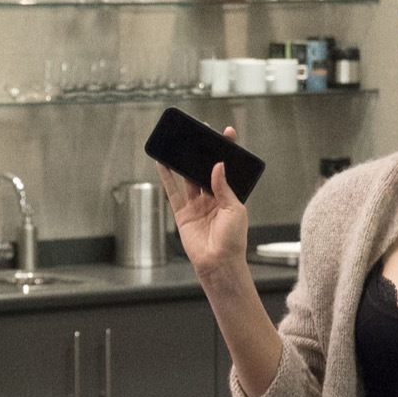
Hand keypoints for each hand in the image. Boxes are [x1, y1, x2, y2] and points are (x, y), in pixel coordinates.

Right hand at [156, 126, 247, 281]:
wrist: (218, 263)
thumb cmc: (233, 240)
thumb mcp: (234, 210)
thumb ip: (224, 187)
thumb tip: (217, 165)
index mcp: (230, 196)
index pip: (228, 168)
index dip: (228, 150)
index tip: (227, 133)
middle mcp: (213, 198)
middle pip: (205, 170)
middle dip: (203, 152)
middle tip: (199, 133)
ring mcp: (197, 205)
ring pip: (188, 178)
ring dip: (184, 161)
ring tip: (179, 143)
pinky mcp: (183, 214)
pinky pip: (173, 192)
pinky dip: (166, 178)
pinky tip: (162, 163)